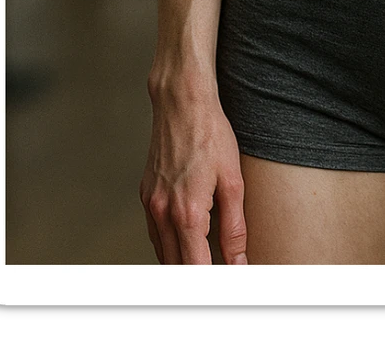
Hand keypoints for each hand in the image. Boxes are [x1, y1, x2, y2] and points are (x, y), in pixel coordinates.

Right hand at [140, 88, 247, 264]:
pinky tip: (186, 239)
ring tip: (205, 259)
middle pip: (175, 266)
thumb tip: (239, 262)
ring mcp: (150, 205)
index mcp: (187, 214)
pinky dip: (169, 244)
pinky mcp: (145, 195)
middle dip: (196, 273)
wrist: (182, 102)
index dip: (211, 281)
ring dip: (181, 262)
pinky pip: (154, 234)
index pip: (195, 269)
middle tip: (218, 271)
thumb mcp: (233, 181)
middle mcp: (162, 214)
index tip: (226, 281)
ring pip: (162, 253)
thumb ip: (235, 228)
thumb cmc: (211, 135)